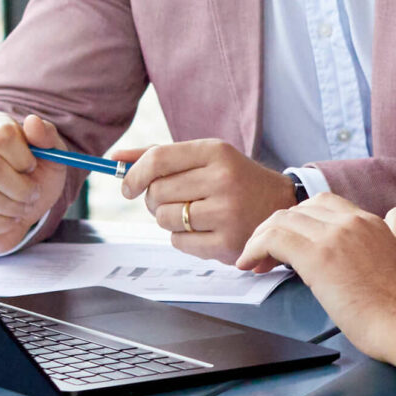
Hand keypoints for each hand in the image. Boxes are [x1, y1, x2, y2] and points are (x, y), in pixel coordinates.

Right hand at [0, 111, 67, 253]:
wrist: (22, 209)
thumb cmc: (35, 177)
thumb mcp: (52, 156)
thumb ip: (47, 137)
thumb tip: (33, 122)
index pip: (2, 134)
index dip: (23, 157)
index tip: (32, 167)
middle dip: (19, 187)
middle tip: (32, 195)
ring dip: (11, 207)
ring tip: (20, 207)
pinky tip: (6, 220)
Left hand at [117, 138, 297, 264]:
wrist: (281, 205)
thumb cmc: (234, 179)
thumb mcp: (205, 158)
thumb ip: (160, 155)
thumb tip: (114, 157)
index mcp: (215, 152)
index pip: (158, 159)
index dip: (134, 174)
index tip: (127, 186)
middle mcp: (222, 179)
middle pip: (156, 192)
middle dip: (154, 200)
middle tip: (173, 200)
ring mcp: (226, 213)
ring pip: (164, 219)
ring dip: (169, 220)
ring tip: (193, 214)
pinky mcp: (227, 243)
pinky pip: (178, 242)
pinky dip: (182, 239)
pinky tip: (204, 230)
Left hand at [238, 194, 395, 380]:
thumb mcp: (381, 266)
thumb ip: (357, 255)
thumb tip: (332, 267)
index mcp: (370, 222)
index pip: (322, 205)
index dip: (298, 221)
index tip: (287, 244)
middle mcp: (352, 221)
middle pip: (298, 209)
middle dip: (276, 228)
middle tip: (264, 255)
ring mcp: (336, 236)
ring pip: (282, 220)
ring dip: (261, 239)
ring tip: (253, 262)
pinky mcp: (319, 256)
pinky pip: (274, 238)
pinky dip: (255, 248)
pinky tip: (249, 265)